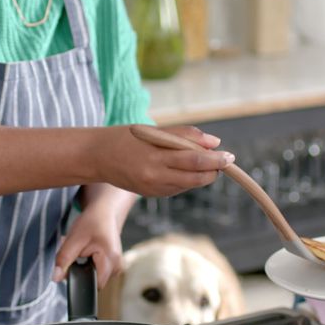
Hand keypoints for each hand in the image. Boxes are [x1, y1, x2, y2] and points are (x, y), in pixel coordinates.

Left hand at [51, 203, 122, 288]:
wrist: (104, 212)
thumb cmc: (92, 222)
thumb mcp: (73, 239)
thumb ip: (64, 260)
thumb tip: (55, 278)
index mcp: (111, 260)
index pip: (94, 285)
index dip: (79, 279)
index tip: (72, 266)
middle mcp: (118, 266)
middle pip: (93, 282)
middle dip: (80, 271)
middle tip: (77, 253)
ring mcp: (117, 267)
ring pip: (94, 277)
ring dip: (84, 268)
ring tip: (82, 251)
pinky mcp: (113, 265)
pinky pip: (98, 272)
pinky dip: (89, 265)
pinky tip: (87, 252)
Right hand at [94, 125, 233, 196]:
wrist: (96, 157)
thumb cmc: (126, 137)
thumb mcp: (153, 130)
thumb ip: (184, 135)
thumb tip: (214, 142)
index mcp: (155, 157)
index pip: (194, 159)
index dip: (215, 159)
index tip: (229, 155)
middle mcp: (154, 177)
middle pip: (195, 177)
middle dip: (214, 170)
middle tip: (226, 161)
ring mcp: (152, 189)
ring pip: (188, 185)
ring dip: (202, 175)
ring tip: (208, 163)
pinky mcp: (151, 194)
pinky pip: (176, 188)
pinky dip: (186, 179)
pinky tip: (184, 170)